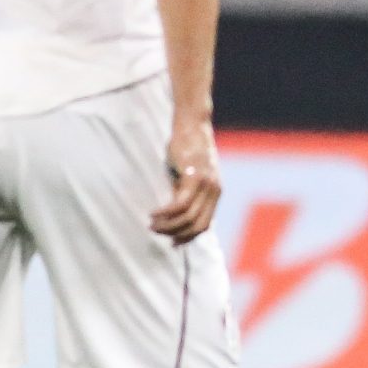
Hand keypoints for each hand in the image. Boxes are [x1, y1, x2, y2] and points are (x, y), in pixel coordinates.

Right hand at [152, 116, 221, 244]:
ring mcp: (206, 184)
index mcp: (215, 193)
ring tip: (152, 224)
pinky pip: (179, 203)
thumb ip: (186, 193)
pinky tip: (154, 213)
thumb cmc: (187, 149)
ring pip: (187, 217)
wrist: (191, 125)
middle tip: (156, 232)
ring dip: (168, 225)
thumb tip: (174, 215)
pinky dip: (166, 212)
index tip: (172, 242)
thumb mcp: (190, 175)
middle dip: (176, 234)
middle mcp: (214, 191)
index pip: (204, 225)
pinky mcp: (194, 177)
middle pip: (197, 226)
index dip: (188, 238)